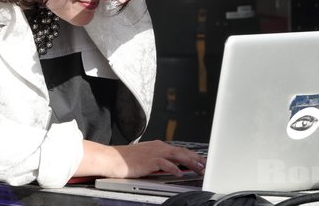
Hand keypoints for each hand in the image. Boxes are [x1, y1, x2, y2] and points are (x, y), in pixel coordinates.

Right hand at [77, 140, 205, 177]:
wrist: (112, 158)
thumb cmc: (127, 160)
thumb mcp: (146, 157)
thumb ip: (158, 160)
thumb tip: (170, 166)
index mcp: (158, 146)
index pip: (179, 150)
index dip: (192, 155)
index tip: (202, 160)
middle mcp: (158, 147)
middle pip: (181, 151)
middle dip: (195, 158)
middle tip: (206, 164)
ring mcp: (154, 153)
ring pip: (177, 156)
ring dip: (189, 162)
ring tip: (199, 168)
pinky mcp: (149, 160)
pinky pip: (164, 164)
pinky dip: (173, 168)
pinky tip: (179, 173)